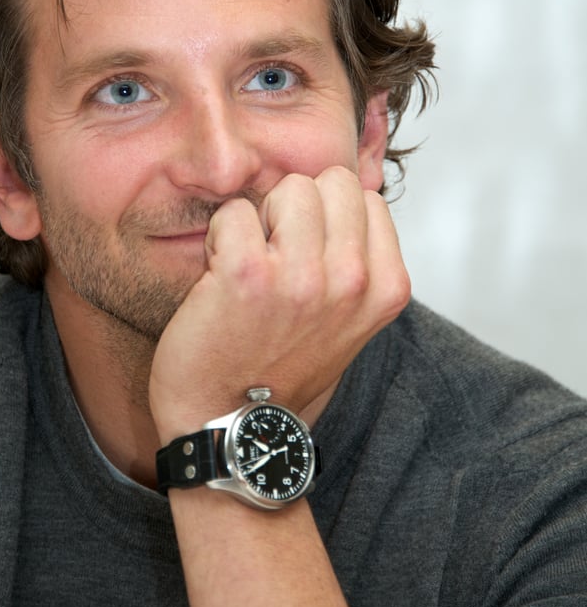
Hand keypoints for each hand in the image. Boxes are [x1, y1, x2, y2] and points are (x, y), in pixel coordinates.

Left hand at [149, 167, 409, 440]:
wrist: (230, 424)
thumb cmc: (282, 365)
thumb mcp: (349, 318)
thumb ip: (360, 258)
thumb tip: (352, 185)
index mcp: (386, 288)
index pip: (366, 197)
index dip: (329, 220)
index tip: (308, 262)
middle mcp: (353, 282)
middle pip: (330, 182)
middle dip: (299, 209)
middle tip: (277, 258)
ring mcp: (302, 278)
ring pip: (289, 187)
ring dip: (261, 220)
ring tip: (251, 267)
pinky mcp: (247, 274)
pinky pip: (237, 210)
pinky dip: (221, 236)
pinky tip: (220, 276)